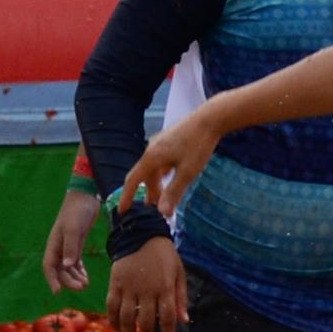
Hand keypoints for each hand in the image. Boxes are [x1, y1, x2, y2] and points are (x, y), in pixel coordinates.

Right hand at [43, 190, 101, 293]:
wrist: (86, 196)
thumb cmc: (77, 211)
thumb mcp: (73, 229)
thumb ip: (70, 247)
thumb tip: (66, 266)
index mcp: (54, 244)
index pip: (49, 266)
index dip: (52, 280)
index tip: (58, 292)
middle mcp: (58, 247)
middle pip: (60, 270)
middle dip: (69, 281)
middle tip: (82, 287)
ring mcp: (67, 245)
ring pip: (68, 268)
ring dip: (75, 277)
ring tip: (86, 284)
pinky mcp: (76, 243)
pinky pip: (75, 262)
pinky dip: (79, 271)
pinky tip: (86, 277)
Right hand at [106, 236, 186, 331]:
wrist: (141, 233)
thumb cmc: (164, 255)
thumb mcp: (178, 272)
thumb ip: (181, 297)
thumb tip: (185, 321)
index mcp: (165, 288)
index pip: (166, 319)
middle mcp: (146, 290)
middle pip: (145, 323)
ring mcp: (129, 287)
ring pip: (126, 318)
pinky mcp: (115, 283)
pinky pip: (111, 307)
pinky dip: (113, 321)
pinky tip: (118, 331)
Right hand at [117, 108, 224, 222]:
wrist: (210, 118)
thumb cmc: (198, 145)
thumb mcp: (187, 172)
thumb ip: (173, 192)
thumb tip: (162, 213)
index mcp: (151, 158)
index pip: (133, 180)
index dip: (127, 196)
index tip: (122, 210)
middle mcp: (151, 149)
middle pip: (145, 175)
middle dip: (148, 193)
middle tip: (153, 209)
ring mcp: (160, 143)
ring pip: (154, 168)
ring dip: (157, 183)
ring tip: (163, 197)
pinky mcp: (169, 139)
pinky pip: (160, 160)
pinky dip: (163, 173)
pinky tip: (169, 176)